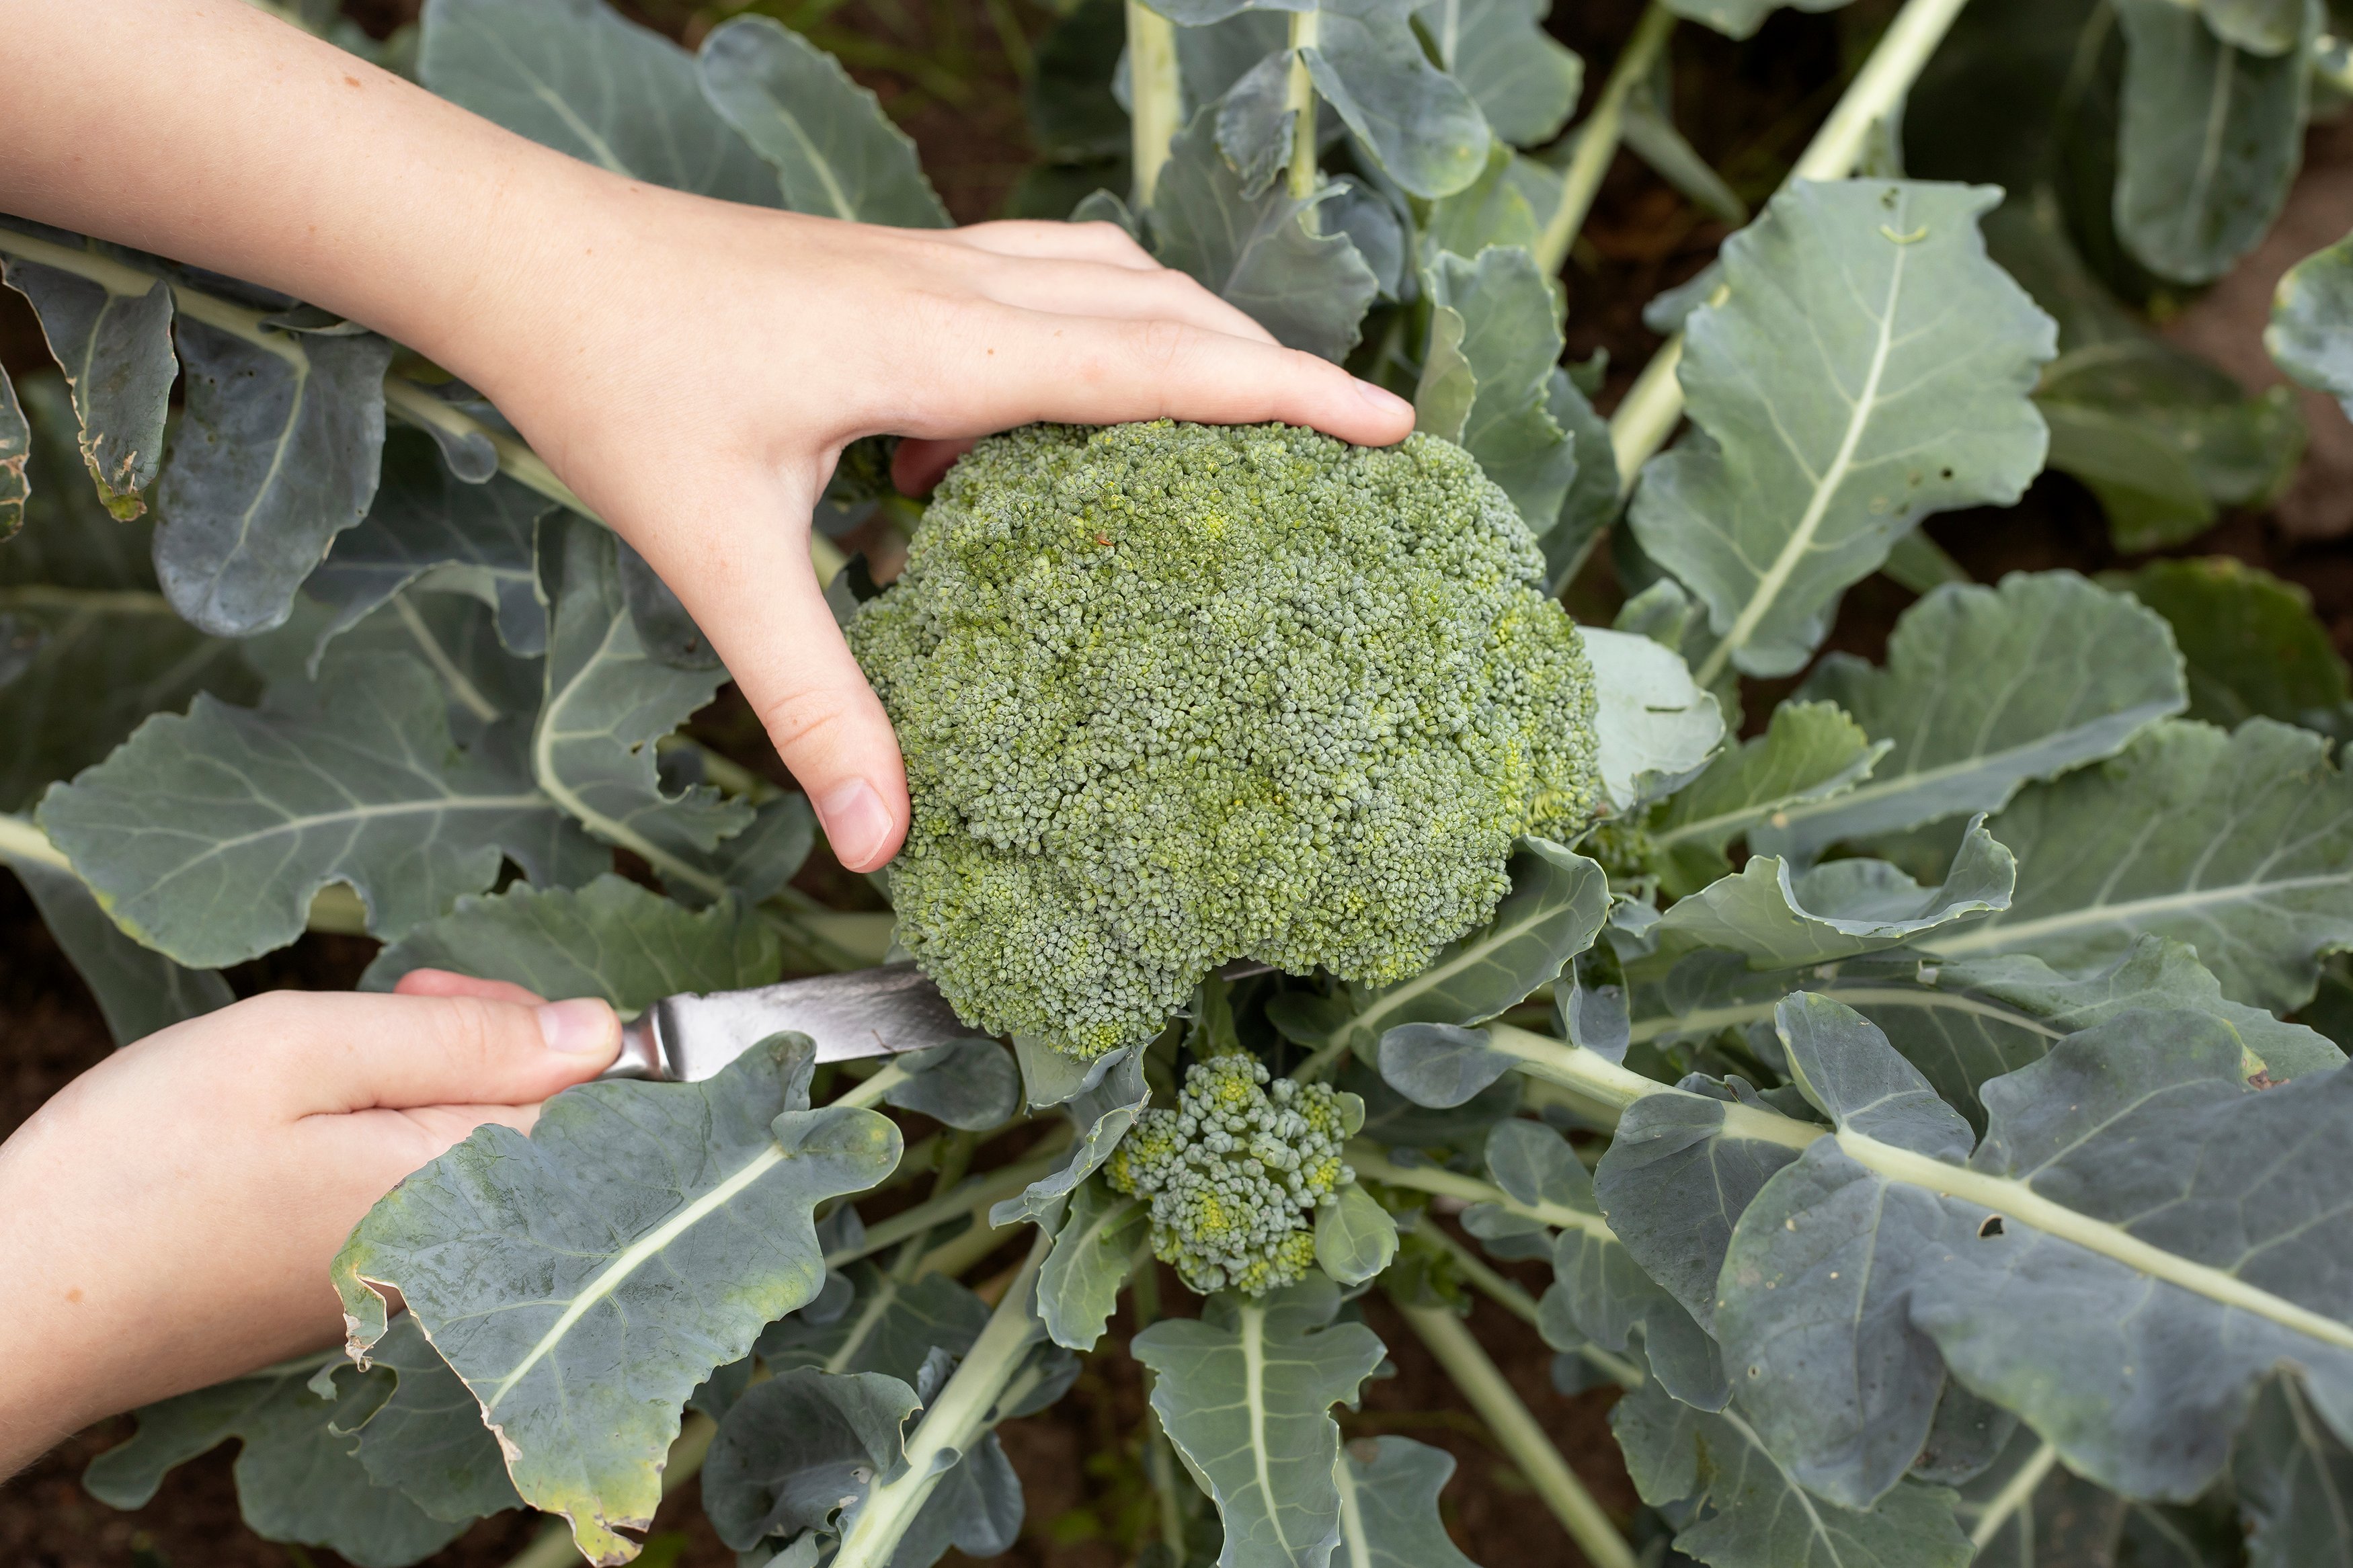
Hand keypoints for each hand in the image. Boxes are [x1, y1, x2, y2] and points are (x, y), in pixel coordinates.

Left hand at [0, 0, 1418, 874]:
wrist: (522, 257)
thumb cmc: (614, 385)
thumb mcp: (725, 561)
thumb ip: (818, 702)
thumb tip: (884, 842)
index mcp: (943, 349)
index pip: (1157, 364)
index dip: (1285, 395)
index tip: (1392, 425)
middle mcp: (958, 287)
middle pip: (1164, 308)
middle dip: (1276, 365)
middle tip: (1367, 432)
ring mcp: (930, 263)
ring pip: (1111, 276)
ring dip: (1196, 331)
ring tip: (1258, 407)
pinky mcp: (897, 267)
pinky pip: (1044, 280)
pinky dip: (1102, 324)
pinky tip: (1064, 408)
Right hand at [0, 974, 617, 1473]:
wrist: (17, 1306)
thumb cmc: (139, 1166)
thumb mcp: (300, 1050)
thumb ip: (460, 1037)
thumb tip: (596, 1030)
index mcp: (458, 1189)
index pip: (598, 1102)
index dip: (544, 1025)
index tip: (443, 994)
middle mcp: (455, 1255)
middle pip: (543, 1127)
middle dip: (489, 1045)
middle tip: (393, 1001)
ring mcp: (408, 1285)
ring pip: (478, 1156)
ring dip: (432, 1086)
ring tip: (336, 1055)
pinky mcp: (360, 1294)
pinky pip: (423, 1198)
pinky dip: (391, 1141)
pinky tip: (319, 1121)